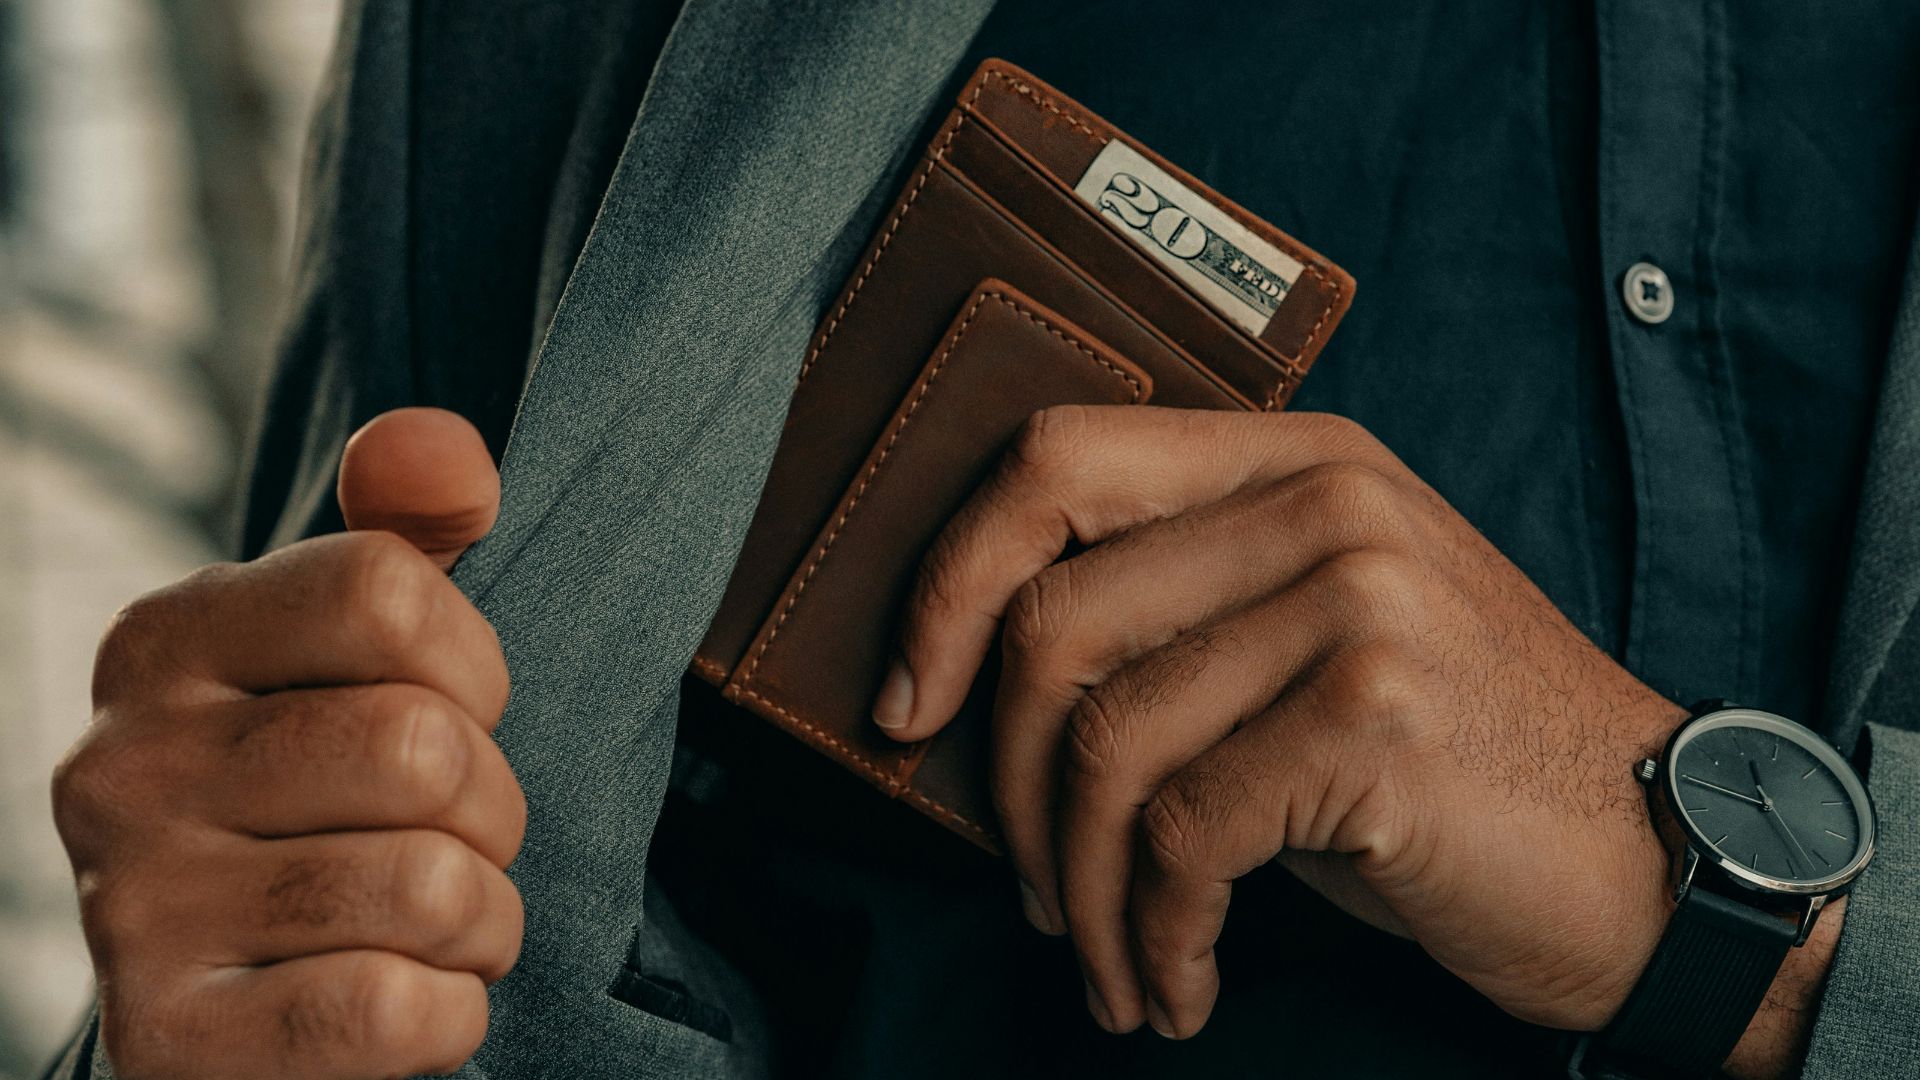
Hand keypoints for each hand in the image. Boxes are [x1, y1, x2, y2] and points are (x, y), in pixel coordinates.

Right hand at [52, 408, 523, 1079]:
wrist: (238, 990)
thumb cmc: (326, 791)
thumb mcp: (357, 646)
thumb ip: (408, 529)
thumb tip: (445, 455)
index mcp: (165, 640)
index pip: (387, 593)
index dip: (474, 668)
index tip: (452, 711)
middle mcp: (119, 765)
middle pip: (423, 748)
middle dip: (491, 807)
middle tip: (452, 836)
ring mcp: (130, 910)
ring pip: (431, 884)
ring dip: (482, 916)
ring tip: (428, 919)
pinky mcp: (167, 1040)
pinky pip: (398, 1012)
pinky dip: (448, 1012)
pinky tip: (402, 997)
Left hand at [876, 406, 1687, 1037]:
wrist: (1656, 857)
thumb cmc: (1453, 764)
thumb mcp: (1315, 644)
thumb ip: (1176, 616)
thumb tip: (974, 689)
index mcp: (1290, 461)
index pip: (1052, 460)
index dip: (947, 580)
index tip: (908, 704)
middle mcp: (1321, 504)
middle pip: (1053, 622)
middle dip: (1009, 789)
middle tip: (1036, 890)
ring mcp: (1353, 601)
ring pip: (1104, 745)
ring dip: (1081, 892)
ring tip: (1111, 964)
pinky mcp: (1373, 718)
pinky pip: (1181, 836)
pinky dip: (1154, 937)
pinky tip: (1177, 985)